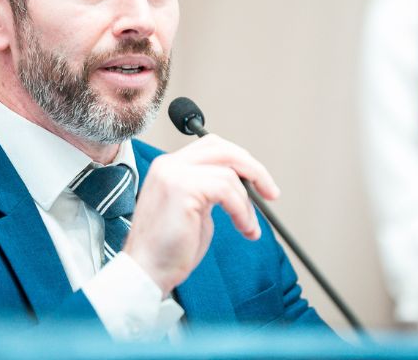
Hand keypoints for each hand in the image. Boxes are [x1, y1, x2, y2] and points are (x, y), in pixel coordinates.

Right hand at [123, 134, 279, 295]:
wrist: (146, 272)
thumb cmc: (169, 249)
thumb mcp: (195, 210)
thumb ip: (211, 191)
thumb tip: (243, 186)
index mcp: (170, 166)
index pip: (212, 146)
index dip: (241, 161)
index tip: (259, 182)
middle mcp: (169, 164)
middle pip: (223, 149)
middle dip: (254, 169)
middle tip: (271, 193)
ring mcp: (174, 174)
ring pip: (229, 172)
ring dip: (248, 203)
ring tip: (248, 227)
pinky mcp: (182, 188)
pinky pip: (227, 190)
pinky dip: (242, 210)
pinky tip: (243, 228)